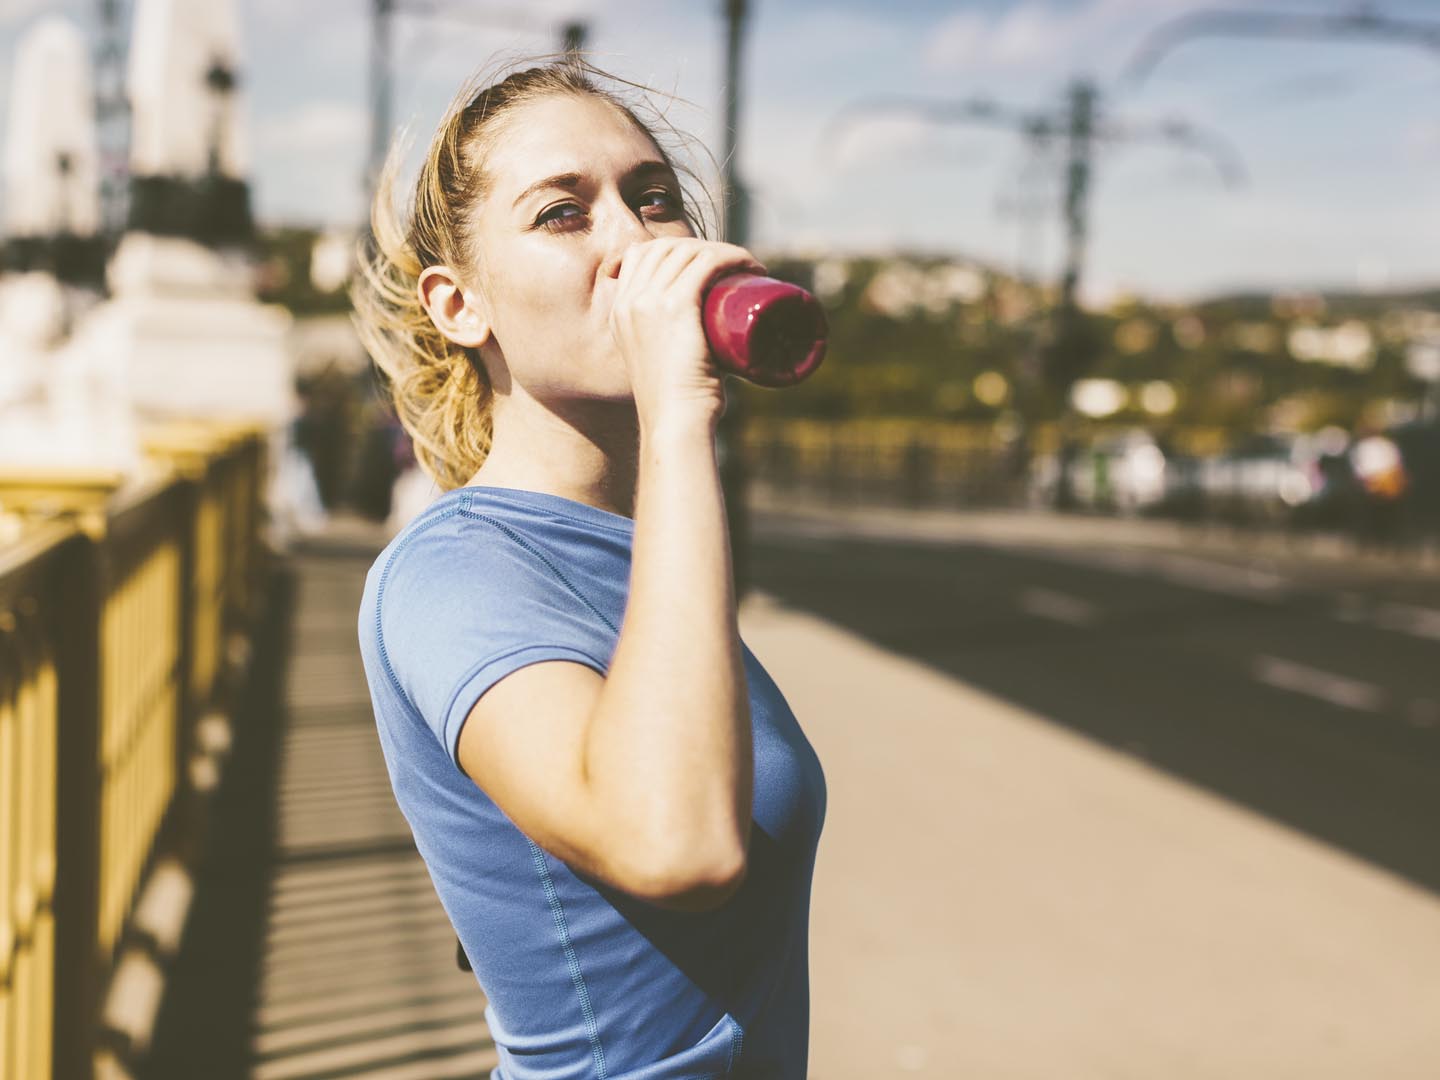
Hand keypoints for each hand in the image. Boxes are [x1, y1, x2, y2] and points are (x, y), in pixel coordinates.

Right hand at [608, 237, 765, 432]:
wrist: (674, 424)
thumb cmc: (677, 407)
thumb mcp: (661, 367)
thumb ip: (673, 352)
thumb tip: (709, 347)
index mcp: (620, 312)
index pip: (642, 256)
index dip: (677, 250)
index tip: (709, 266)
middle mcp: (629, 302)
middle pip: (666, 249)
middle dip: (702, 247)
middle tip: (734, 269)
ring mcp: (649, 302)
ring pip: (688, 252)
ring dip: (723, 251)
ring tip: (748, 268)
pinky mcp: (675, 308)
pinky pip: (705, 263)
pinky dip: (730, 256)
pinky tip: (747, 263)